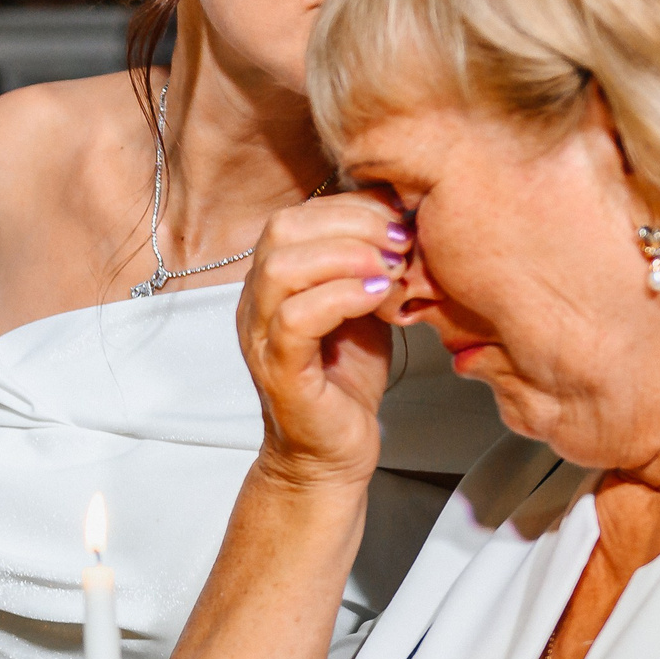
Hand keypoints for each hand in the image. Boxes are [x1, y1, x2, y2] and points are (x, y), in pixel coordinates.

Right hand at [235, 192, 406, 490]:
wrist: (330, 453)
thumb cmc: (346, 379)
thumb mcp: (362, 305)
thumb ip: (368, 264)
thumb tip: (404, 217)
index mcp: (272, 278)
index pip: (298, 215)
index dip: (352, 206)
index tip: (401, 217)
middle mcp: (255, 300)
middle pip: (282, 229)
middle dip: (351, 223)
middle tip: (400, 240)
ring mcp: (260, 335)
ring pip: (282, 268)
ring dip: (346, 257)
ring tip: (390, 268)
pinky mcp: (278, 370)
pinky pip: (295, 319)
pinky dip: (342, 297)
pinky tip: (378, 298)